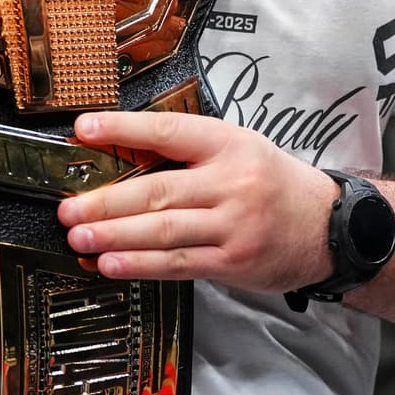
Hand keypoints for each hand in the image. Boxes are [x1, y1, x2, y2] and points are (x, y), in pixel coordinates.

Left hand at [55, 109, 337, 293]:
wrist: (327, 225)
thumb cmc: (272, 183)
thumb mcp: (238, 149)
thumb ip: (188, 152)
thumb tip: (121, 158)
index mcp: (228, 143)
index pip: (166, 132)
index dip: (122, 130)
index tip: (83, 130)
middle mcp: (231, 182)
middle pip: (157, 190)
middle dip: (105, 201)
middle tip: (67, 207)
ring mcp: (234, 224)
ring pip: (163, 230)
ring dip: (114, 235)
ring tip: (78, 236)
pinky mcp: (233, 261)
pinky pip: (178, 263)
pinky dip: (140, 264)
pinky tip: (111, 263)